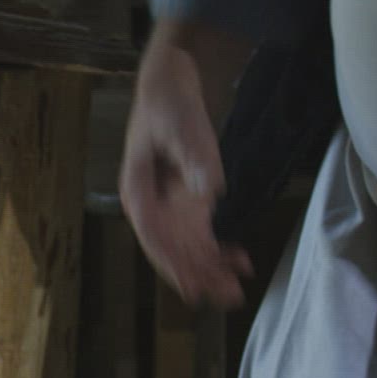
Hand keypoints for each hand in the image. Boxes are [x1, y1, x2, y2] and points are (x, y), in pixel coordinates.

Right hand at [118, 29, 252, 308]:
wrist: (172, 81)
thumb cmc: (167, 100)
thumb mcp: (179, 122)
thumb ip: (194, 156)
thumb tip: (209, 193)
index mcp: (136, 190)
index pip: (152, 235)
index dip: (172, 261)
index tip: (192, 284)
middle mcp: (151, 204)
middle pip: (172, 248)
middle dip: (199, 273)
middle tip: (227, 296)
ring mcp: (170, 204)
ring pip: (188, 247)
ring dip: (211, 268)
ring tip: (236, 289)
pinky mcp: (188, 200)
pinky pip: (202, 233)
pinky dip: (219, 248)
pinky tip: (240, 260)